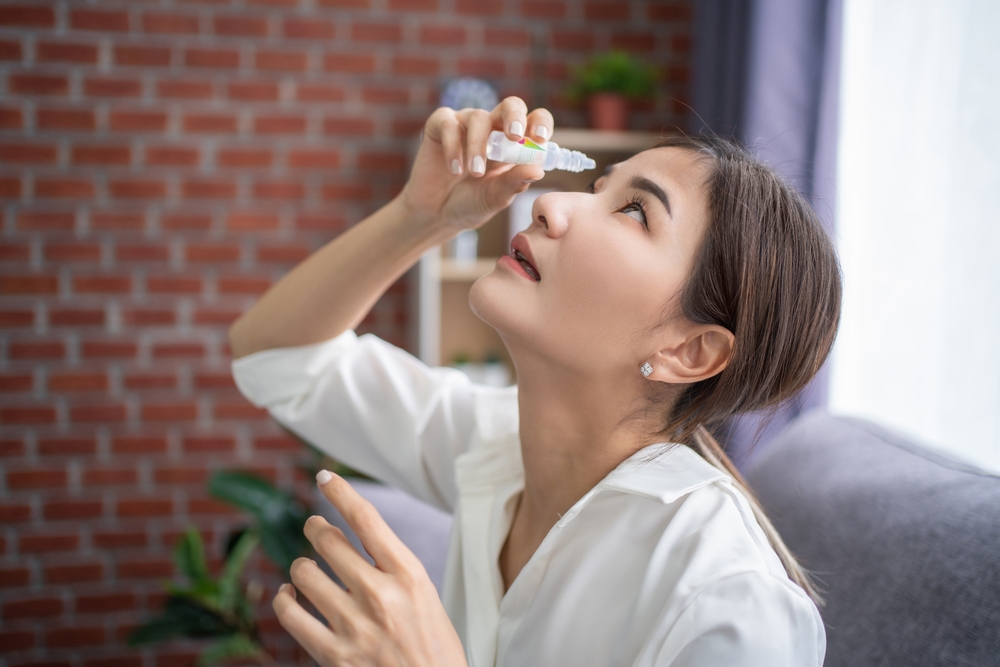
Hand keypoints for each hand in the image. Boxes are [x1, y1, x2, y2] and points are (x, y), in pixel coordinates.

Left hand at [273, 470, 467, 666]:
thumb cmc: (434, 649)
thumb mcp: (426, 598)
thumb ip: (393, 570)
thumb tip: (356, 543)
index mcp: (409, 575)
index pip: (367, 520)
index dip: (341, 492)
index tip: (324, 476)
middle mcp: (380, 594)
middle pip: (328, 541)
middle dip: (315, 528)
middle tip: (315, 528)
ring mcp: (354, 625)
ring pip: (304, 573)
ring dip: (301, 566)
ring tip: (306, 569)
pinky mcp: (334, 655)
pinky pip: (290, 614)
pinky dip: (284, 600)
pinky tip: (290, 597)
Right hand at [398, 96, 553, 234]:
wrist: (436, 215)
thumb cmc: (470, 204)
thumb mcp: (496, 197)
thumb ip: (514, 183)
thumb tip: (538, 170)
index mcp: (513, 144)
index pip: (533, 121)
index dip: (540, 123)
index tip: (539, 138)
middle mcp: (492, 129)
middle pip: (510, 105)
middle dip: (514, 117)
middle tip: (514, 137)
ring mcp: (465, 125)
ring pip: (478, 118)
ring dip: (478, 146)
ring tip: (475, 173)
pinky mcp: (439, 126)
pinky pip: (448, 124)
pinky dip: (453, 146)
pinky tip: (454, 169)